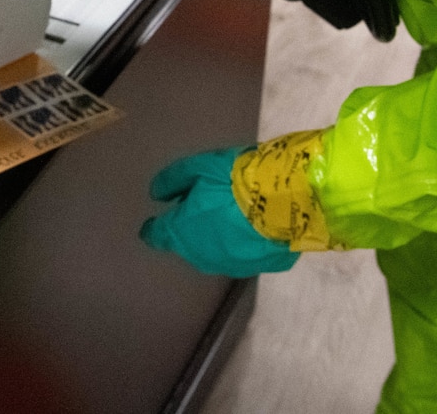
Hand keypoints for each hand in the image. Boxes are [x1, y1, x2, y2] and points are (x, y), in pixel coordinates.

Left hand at [139, 147, 298, 277]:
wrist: (284, 202)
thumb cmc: (234, 180)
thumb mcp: (198, 167)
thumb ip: (172, 180)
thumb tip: (156, 194)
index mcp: (181, 232)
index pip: (156, 236)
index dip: (153, 229)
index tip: (152, 225)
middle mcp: (200, 255)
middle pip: (186, 244)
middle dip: (189, 231)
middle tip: (201, 209)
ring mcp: (229, 265)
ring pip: (213, 253)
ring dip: (215, 239)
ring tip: (228, 218)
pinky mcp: (257, 268)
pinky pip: (242, 255)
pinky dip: (241, 244)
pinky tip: (252, 229)